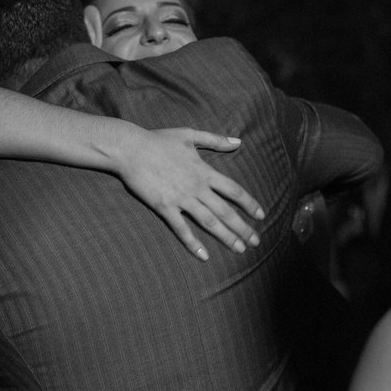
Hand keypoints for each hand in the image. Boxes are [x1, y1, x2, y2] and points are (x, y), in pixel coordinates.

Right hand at [115, 128, 264, 259]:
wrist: (130, 148)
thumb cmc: (158, 140)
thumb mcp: (190, 134)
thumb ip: (216, 139)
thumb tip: (238, 141)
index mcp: (205, 171)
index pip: (234, 190)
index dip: (249, 204)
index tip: (261, 215)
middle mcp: (197, 187)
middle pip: (226, 211)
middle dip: (243, 227)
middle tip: (256, 242)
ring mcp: (181, 198)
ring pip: (209, 221)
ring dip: (226, 237)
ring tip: (240, 249)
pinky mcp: (164, 207)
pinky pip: (182, 228)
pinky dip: (193, 243)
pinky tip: (204, 256)